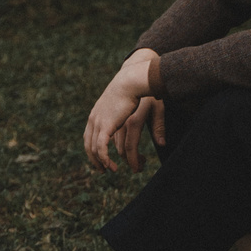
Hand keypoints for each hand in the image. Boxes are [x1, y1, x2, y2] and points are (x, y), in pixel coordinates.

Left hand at [82, 49, 167, 172]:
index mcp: (99, 115)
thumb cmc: (138, 90)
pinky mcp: (107, 126)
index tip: (108, 162)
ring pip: (98, 150)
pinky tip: (112, 166)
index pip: (92, 138)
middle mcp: (96, 120)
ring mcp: (100, 123)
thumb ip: (138, 124)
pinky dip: (104, 159)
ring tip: (115, 170)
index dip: (97, 152)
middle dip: (100, 161)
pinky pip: (101, 148)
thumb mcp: (136, 108)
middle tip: (109, 170)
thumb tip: (159, 141)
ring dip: (106, 163)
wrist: (132, 80)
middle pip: (93, 146)